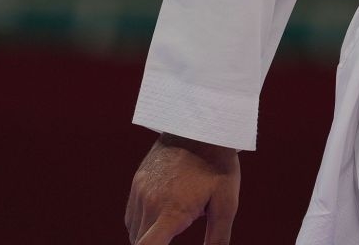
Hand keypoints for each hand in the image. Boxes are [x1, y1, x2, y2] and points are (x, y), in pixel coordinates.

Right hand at [126, 133, 240, 243]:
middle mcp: (149, 204)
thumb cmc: (218, 166)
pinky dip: (142, 224)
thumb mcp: (227, 202)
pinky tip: (161, 217)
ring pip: (134, 231)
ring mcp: (140, 191)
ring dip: (148, 237)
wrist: (200, 125)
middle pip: (140, 243)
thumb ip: (219, 236)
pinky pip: (132, 215)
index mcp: (171, 212)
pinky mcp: (137, 182)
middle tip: (173, 234)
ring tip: (173, 225)